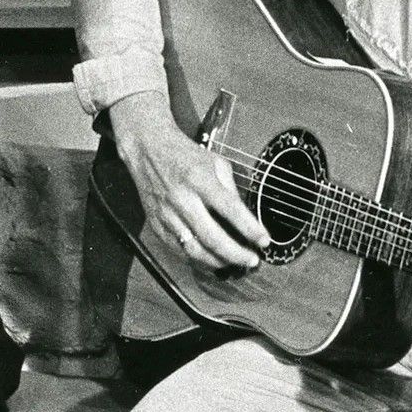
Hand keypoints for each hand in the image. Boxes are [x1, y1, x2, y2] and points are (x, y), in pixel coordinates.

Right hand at [111, 92, 268, 272]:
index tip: (264, 240)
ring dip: (217, 262)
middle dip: (236, 254)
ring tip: (233, 263)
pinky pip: (177, 250)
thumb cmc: (184, 154)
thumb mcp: (215, 162)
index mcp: (200, 179)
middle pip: (212, 237)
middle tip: (252, 261)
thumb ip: (230, 189)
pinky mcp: (155, 224)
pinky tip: (210, 260)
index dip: (250, 228)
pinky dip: (196, 260)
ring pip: (194, 250)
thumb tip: (244, 218)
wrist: (147, 148)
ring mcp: (166, 214)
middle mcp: (182, 198)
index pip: (230, 209)